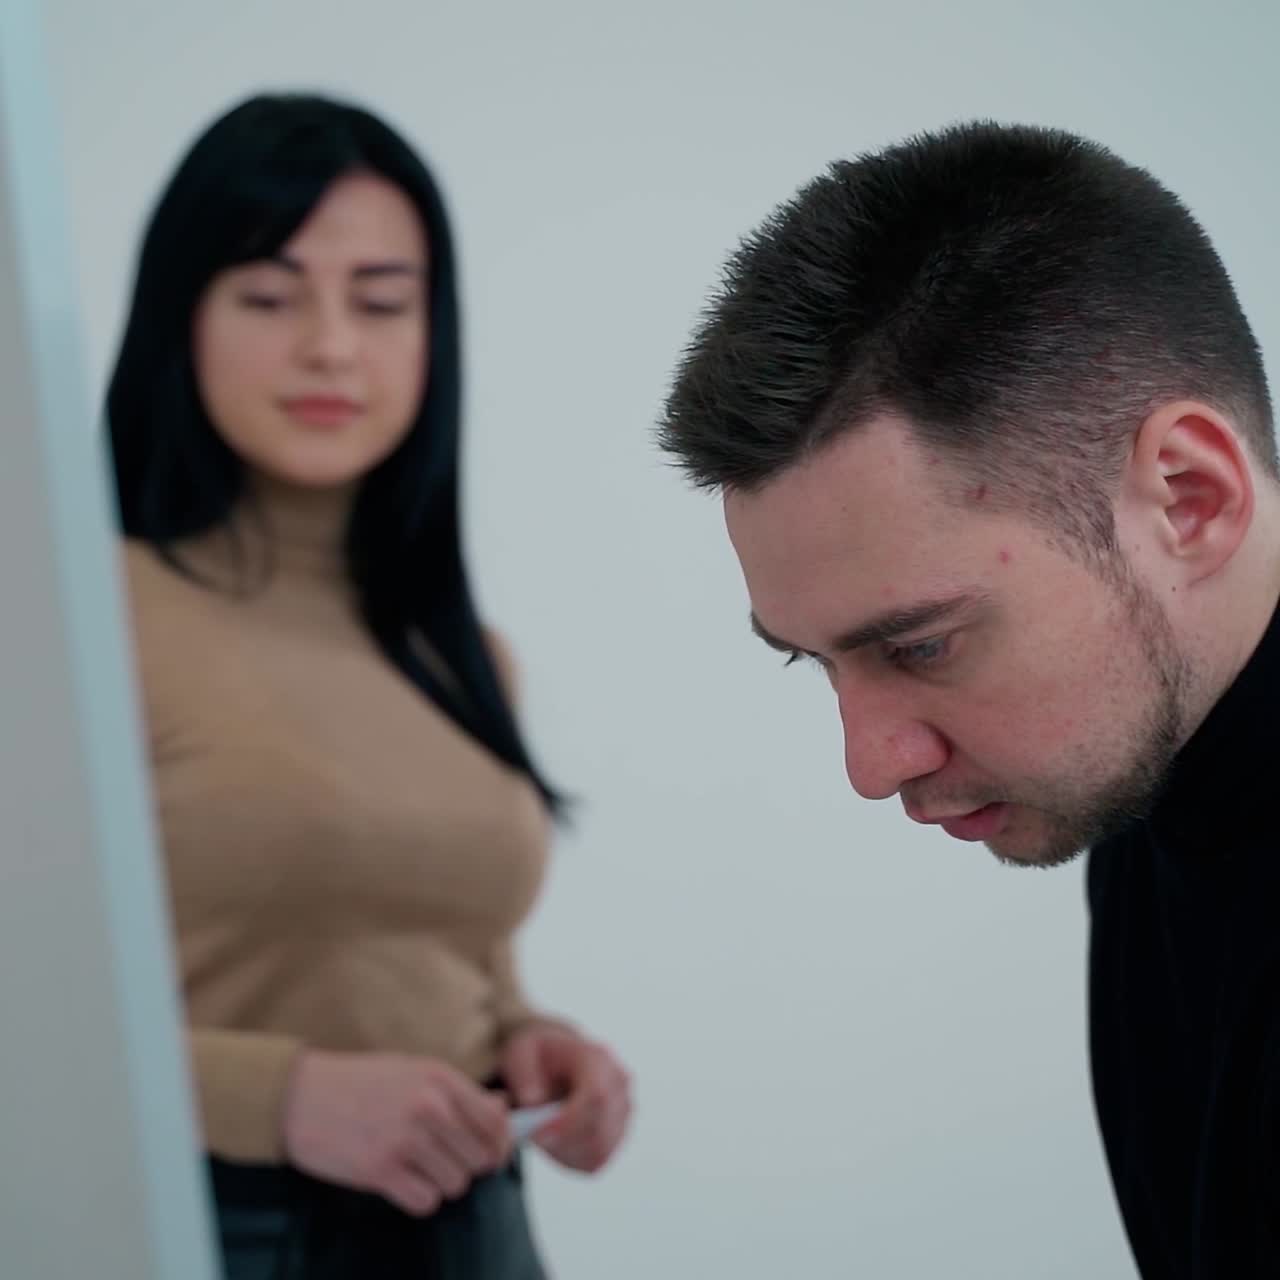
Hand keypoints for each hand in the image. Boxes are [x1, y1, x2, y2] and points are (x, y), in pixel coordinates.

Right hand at [281, 1050, 511, 1216]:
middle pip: (479, 1159)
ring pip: (455, 1184)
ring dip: (439, 1182)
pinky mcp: (380, 1170)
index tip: (487, 1153)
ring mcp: (405, 1138)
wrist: (298, 1095)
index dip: (497, 1145)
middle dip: (465, 1165)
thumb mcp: (414, 1073)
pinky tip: (399, 1180)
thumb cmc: (360, 1084)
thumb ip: (460, 1094)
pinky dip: (417, 1197)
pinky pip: (425, 1202)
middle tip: (439, 1159)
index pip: (495, 1124)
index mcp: (440, 1078)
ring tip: (414, 1165)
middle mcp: (428, 1106)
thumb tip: (504, 1112)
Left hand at [500, 1024, 631, 1173]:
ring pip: (599, 1150)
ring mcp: (623, 1109)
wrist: (556, 1058)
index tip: (537, 1133)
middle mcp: (618, 1083)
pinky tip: (554, 1140)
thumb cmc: (538, 1055)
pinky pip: (597, 1160)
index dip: (569, 1122)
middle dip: (561, 1142)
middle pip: (600, 1130)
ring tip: (541, 1133)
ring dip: (564, 1152)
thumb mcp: (520, 1052)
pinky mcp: (618, 1131)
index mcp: (597, 1058)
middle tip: (532, 1136)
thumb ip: (523, 1073)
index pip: (597, 1096)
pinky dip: (571, 1158)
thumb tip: (533, 1100)